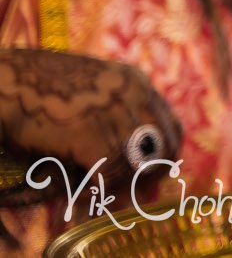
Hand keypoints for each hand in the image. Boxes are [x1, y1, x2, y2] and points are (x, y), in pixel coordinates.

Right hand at [0, 48, 181, 179]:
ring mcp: (114, 111)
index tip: (148, 180)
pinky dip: (96, 190)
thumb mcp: (90, 97)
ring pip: (134, 165)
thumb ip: (114, 121)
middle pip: (163, 148)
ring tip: (92, 193)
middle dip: (147, 177)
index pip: (170, 127)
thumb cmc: (38, 92)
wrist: (5, 82)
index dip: (163, 159)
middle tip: (126, 194)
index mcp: (136, 83)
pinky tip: (80, 194)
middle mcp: (133, 93)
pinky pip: (108, 173)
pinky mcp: (91, 132)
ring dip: (116, 186)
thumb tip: (132, 167)